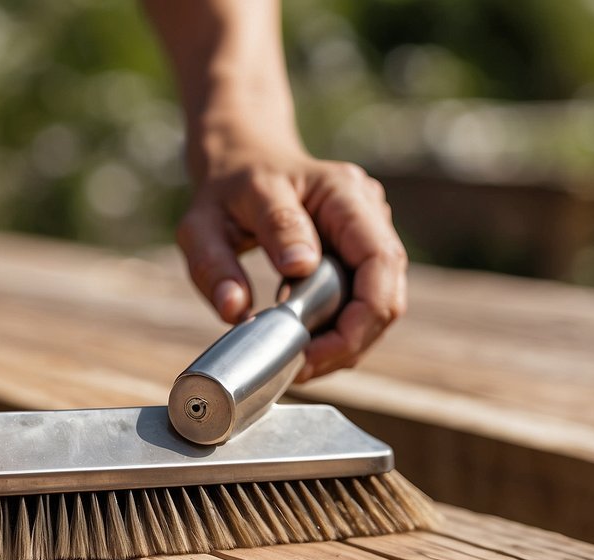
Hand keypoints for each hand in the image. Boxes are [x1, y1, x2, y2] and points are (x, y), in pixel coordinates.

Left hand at [176, 127, 407, 381]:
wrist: (242, 158)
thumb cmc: (224, 188)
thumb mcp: (206, 219)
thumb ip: (217, 263)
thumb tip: (239, 310)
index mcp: (341, 194)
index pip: (379, 263)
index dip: (357, 319)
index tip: (309, 353)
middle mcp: (367, 210)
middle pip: (388, 292)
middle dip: (351, 341)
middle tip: (301, 368)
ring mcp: (368, 231)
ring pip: (380, 303)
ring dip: (346, 341)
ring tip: (298, 359)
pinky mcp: (360, 252)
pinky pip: (363, 301)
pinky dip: (339, 330)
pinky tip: (305, 341)